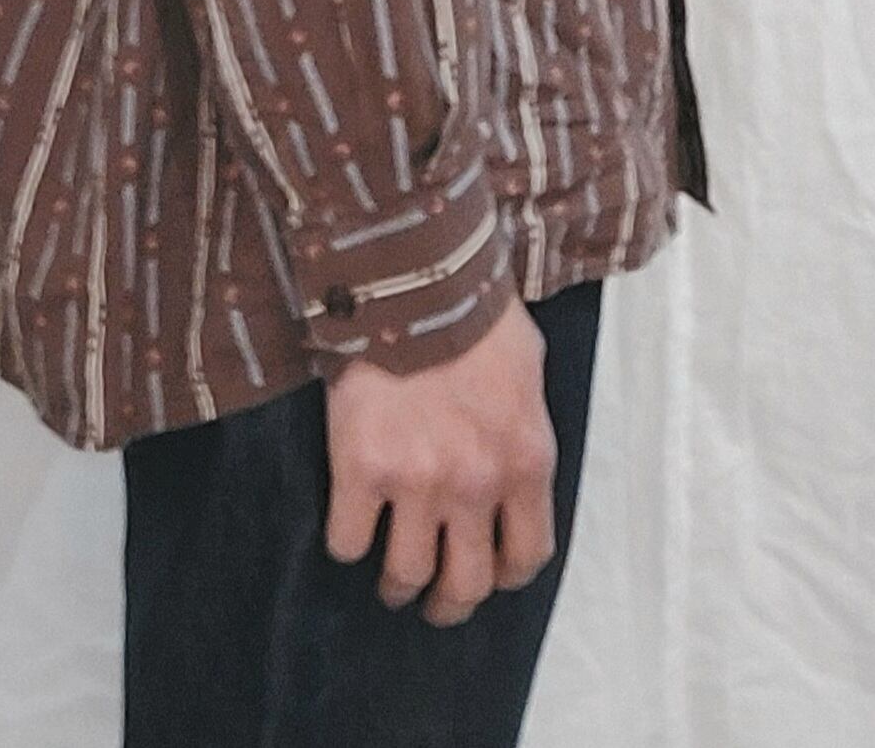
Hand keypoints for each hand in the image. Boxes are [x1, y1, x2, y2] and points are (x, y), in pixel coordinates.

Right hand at [321, 292, 557, 626]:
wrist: (413, 272)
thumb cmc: (474, 309)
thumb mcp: (527, 369)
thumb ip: (523, 428)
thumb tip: (512, 463)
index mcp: (526, 460)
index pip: (527, 556)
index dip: (504, 574)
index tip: (488, 572)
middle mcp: (477, 484)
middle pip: (467, 584)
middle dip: (450, 603)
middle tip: (432, 600)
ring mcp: (417, 481)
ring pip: (407, 575)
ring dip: (397, 585)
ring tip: (387, 577)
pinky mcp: (361, 468)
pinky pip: (348, 541)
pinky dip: (347, 543)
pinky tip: (350, 525)